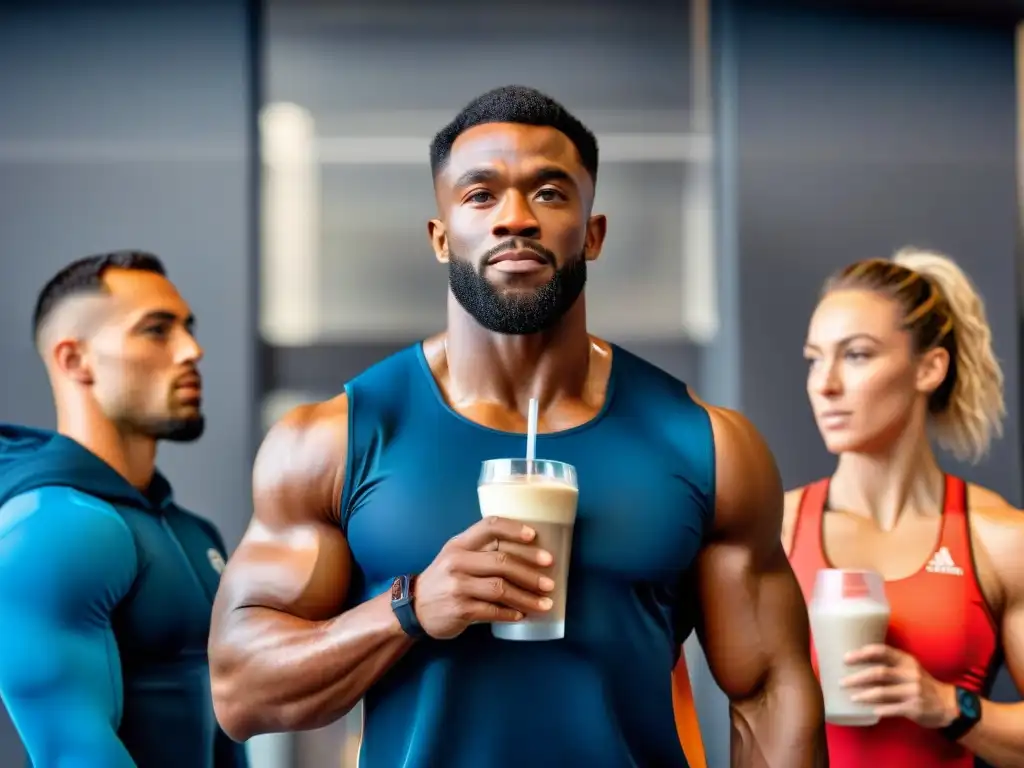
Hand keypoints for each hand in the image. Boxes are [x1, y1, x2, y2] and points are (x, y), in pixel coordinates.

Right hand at [412, 516, 555, 639]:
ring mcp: (458, 586)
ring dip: (527, 597)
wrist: (415, 608)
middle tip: (550, 580)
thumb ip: (482, 551)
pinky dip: (511, 613)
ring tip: (545, 603)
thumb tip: (527, 554)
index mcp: (460, 543)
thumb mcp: (456, 557)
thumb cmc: (444, 579)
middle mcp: (458, 561)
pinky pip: (493, 610)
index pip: (489, 526)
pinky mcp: (460, 609)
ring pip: (501, 588)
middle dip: (531, 571)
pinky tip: (522, 615)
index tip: (534, 536)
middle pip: (502, 561)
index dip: (514, 529)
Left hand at [841, 644, 957, 727]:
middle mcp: (910, 674)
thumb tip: (858, 664)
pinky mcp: (915, 708)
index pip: (882, 651)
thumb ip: (890, 665)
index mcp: (906, 661)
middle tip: (842, 682)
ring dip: (864, 695)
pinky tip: (870, 710)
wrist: (948, 705)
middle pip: (879, 673)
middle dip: (857, 677)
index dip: (862, 654)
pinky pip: (893, 709)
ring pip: (883, 692)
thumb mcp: (909, 669)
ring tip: (852, 697)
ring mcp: (913, 691)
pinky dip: (880, 709)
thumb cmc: (921, 685)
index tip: (846, 658)